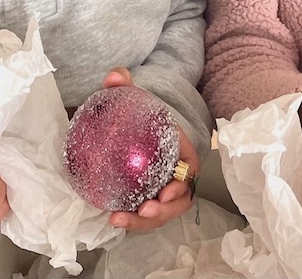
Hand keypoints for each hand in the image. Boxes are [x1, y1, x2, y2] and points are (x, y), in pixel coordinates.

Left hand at [100, 67, 198, 232]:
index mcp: (180, 151)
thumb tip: (115, 77)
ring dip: (144, 223)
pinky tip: (112, 218)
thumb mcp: (134, 98)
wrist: (129, 127)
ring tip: (120, 220)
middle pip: (178, 201)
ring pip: (160, 213)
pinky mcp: (144, 198)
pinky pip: (142, 214)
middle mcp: (174, 174)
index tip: (165, 193)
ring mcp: (159, 189)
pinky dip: (131, 221)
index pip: (189, 171)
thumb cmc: (139, 115)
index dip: (181, 186)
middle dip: (164, 212)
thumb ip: (124, 85)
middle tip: (143, 212)